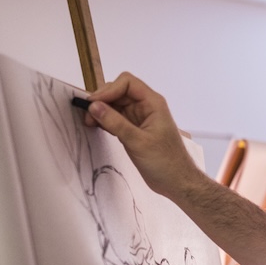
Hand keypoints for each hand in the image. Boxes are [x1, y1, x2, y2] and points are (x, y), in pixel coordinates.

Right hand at [83, 72, 200, 198]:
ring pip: (116, 105)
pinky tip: (97, 127)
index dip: (108, 90)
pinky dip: (106, 120)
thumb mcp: (137, 141)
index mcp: (153, 103)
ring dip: (101, 111)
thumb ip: (115, 123)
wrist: (177, 181)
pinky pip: (117, 118)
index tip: (93, 104)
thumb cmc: (165, 162)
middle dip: (102, 100)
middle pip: (119, 92)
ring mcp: (140, 118)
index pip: (127, 82)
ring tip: (89, 123)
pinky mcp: (135, 130)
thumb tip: (94, 106)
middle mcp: (147, 106)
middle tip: (88, 116)